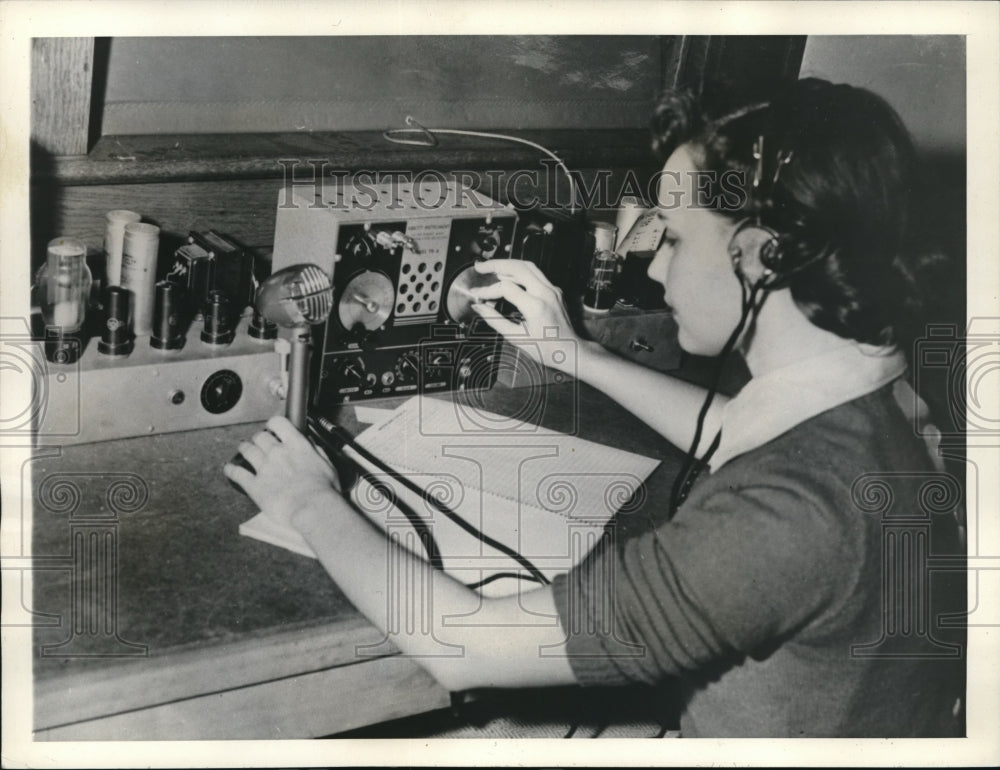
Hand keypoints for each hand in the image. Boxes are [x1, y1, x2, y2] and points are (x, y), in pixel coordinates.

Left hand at [224, 415, 342, 529]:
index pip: (279, 423)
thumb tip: (311, 446)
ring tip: (244, 448)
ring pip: (247, 450)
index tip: (273, 427)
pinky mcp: (255, 485)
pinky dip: (231, 470)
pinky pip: (237, 473)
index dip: (273, 424)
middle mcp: (278, 453)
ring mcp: (264, 468)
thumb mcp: (328, 466)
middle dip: (259, 438)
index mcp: (297, 446)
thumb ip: (317, 453)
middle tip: (259, 441)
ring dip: (244, 448)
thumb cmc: (323, 491)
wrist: (312, 508)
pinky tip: (229, 469)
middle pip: (260, 436)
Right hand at [469, 259, 582, 374]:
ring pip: (528, 266)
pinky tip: (508, 276)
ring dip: (508, 265)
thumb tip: (478, 307)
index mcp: (535, 306)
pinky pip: (536, 273)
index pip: (505, 288)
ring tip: (491, 268)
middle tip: (480, 267)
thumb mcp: (516, 337)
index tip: (477, 294)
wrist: (570, 350)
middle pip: (517, 267)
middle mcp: (546, 293)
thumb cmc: (546, 349)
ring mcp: (552, 289)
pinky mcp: (554, 290)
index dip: (488, 290)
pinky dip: (519, 271)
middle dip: (496, 264)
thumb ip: (494, 320)